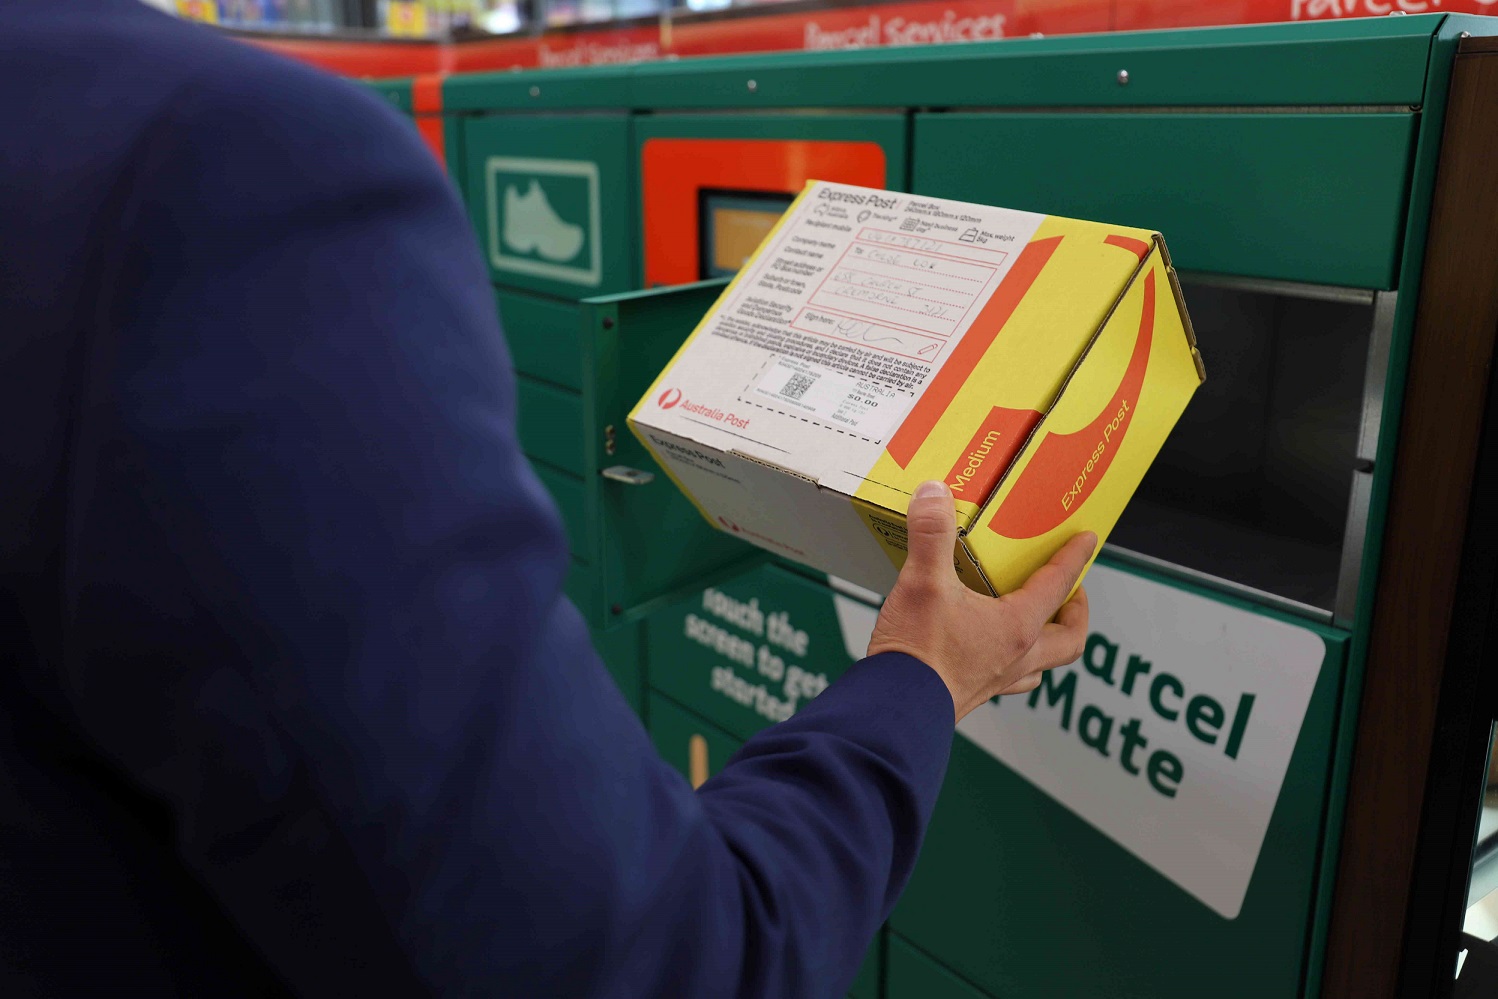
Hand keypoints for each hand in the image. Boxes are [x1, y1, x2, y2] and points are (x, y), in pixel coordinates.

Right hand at [868, 480, 1095, 721]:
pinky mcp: (973, 693)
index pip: (1058, 586)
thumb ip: (931, 534)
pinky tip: (992, 651)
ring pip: (1043, 665)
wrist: (895, 708)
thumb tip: (934, 494)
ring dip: (1050, 643)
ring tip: (1040, 623)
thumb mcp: (923, 582)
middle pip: (1070, 639)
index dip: (1074, 559)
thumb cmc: (917, 651)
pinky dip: (1013, 664)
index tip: (1086, 541)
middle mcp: (1016, 657)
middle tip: (1072, 593)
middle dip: (1076, 613)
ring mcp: (997, 680)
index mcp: (1016, 627)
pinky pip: (1010, 680)